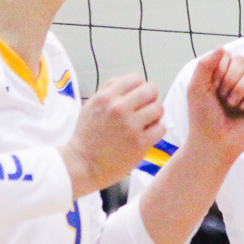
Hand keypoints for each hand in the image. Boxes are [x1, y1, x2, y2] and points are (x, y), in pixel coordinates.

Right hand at [61, 74, 161, 196]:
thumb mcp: (91, 106)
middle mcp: (118, 109)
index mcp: (106, 98)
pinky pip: (161, 128)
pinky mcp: (139, 144)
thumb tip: (132, 80)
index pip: (135, 79)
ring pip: (158, 109)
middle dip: (151, 98)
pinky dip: (156, 131)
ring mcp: (130, 126)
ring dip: (155, 116)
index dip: (140, 87)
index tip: (137, 98)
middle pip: (151, 91)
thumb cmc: (88, 136)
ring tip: (146, 123)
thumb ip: (109, 90)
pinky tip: (147, 136)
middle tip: (146, 109)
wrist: (83, 165)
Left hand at [184, 49, 243, 165]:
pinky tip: (243, 108)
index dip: (220, 68)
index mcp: (218, 75)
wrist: (213, 142)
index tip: (211, 84)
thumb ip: (205, 65)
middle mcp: (234, 80)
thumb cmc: (202, 117)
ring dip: (240, 88)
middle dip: (231, 77)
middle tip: (222, 96)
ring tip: (231, 104)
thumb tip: (222, 46)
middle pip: (242, 60)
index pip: (227, 55)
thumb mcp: (196, 88)